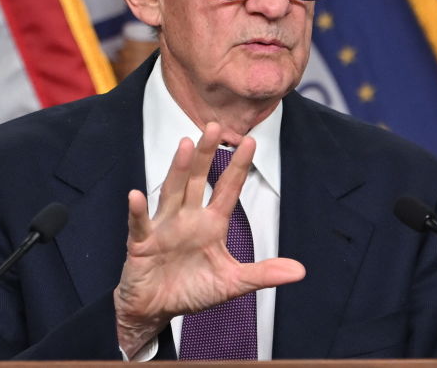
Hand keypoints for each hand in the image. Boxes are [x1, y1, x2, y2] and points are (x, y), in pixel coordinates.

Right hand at [112, 122, 304, 357]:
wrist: (155, 310)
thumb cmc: (192, 289)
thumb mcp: (232, 283)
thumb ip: (263, 274)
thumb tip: (300, 271)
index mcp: (211, 223)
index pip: (227, 189)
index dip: (238, 167)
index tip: (252, 141)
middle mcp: (187, 218)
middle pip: (197, 180)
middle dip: (206, 155)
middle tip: (215, 127)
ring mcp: (163, 227)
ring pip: (171, 193)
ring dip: (177, 169)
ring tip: (184, 145)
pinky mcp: (141, 244)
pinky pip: (140, 225)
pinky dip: (137, 211)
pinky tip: (136, 195)